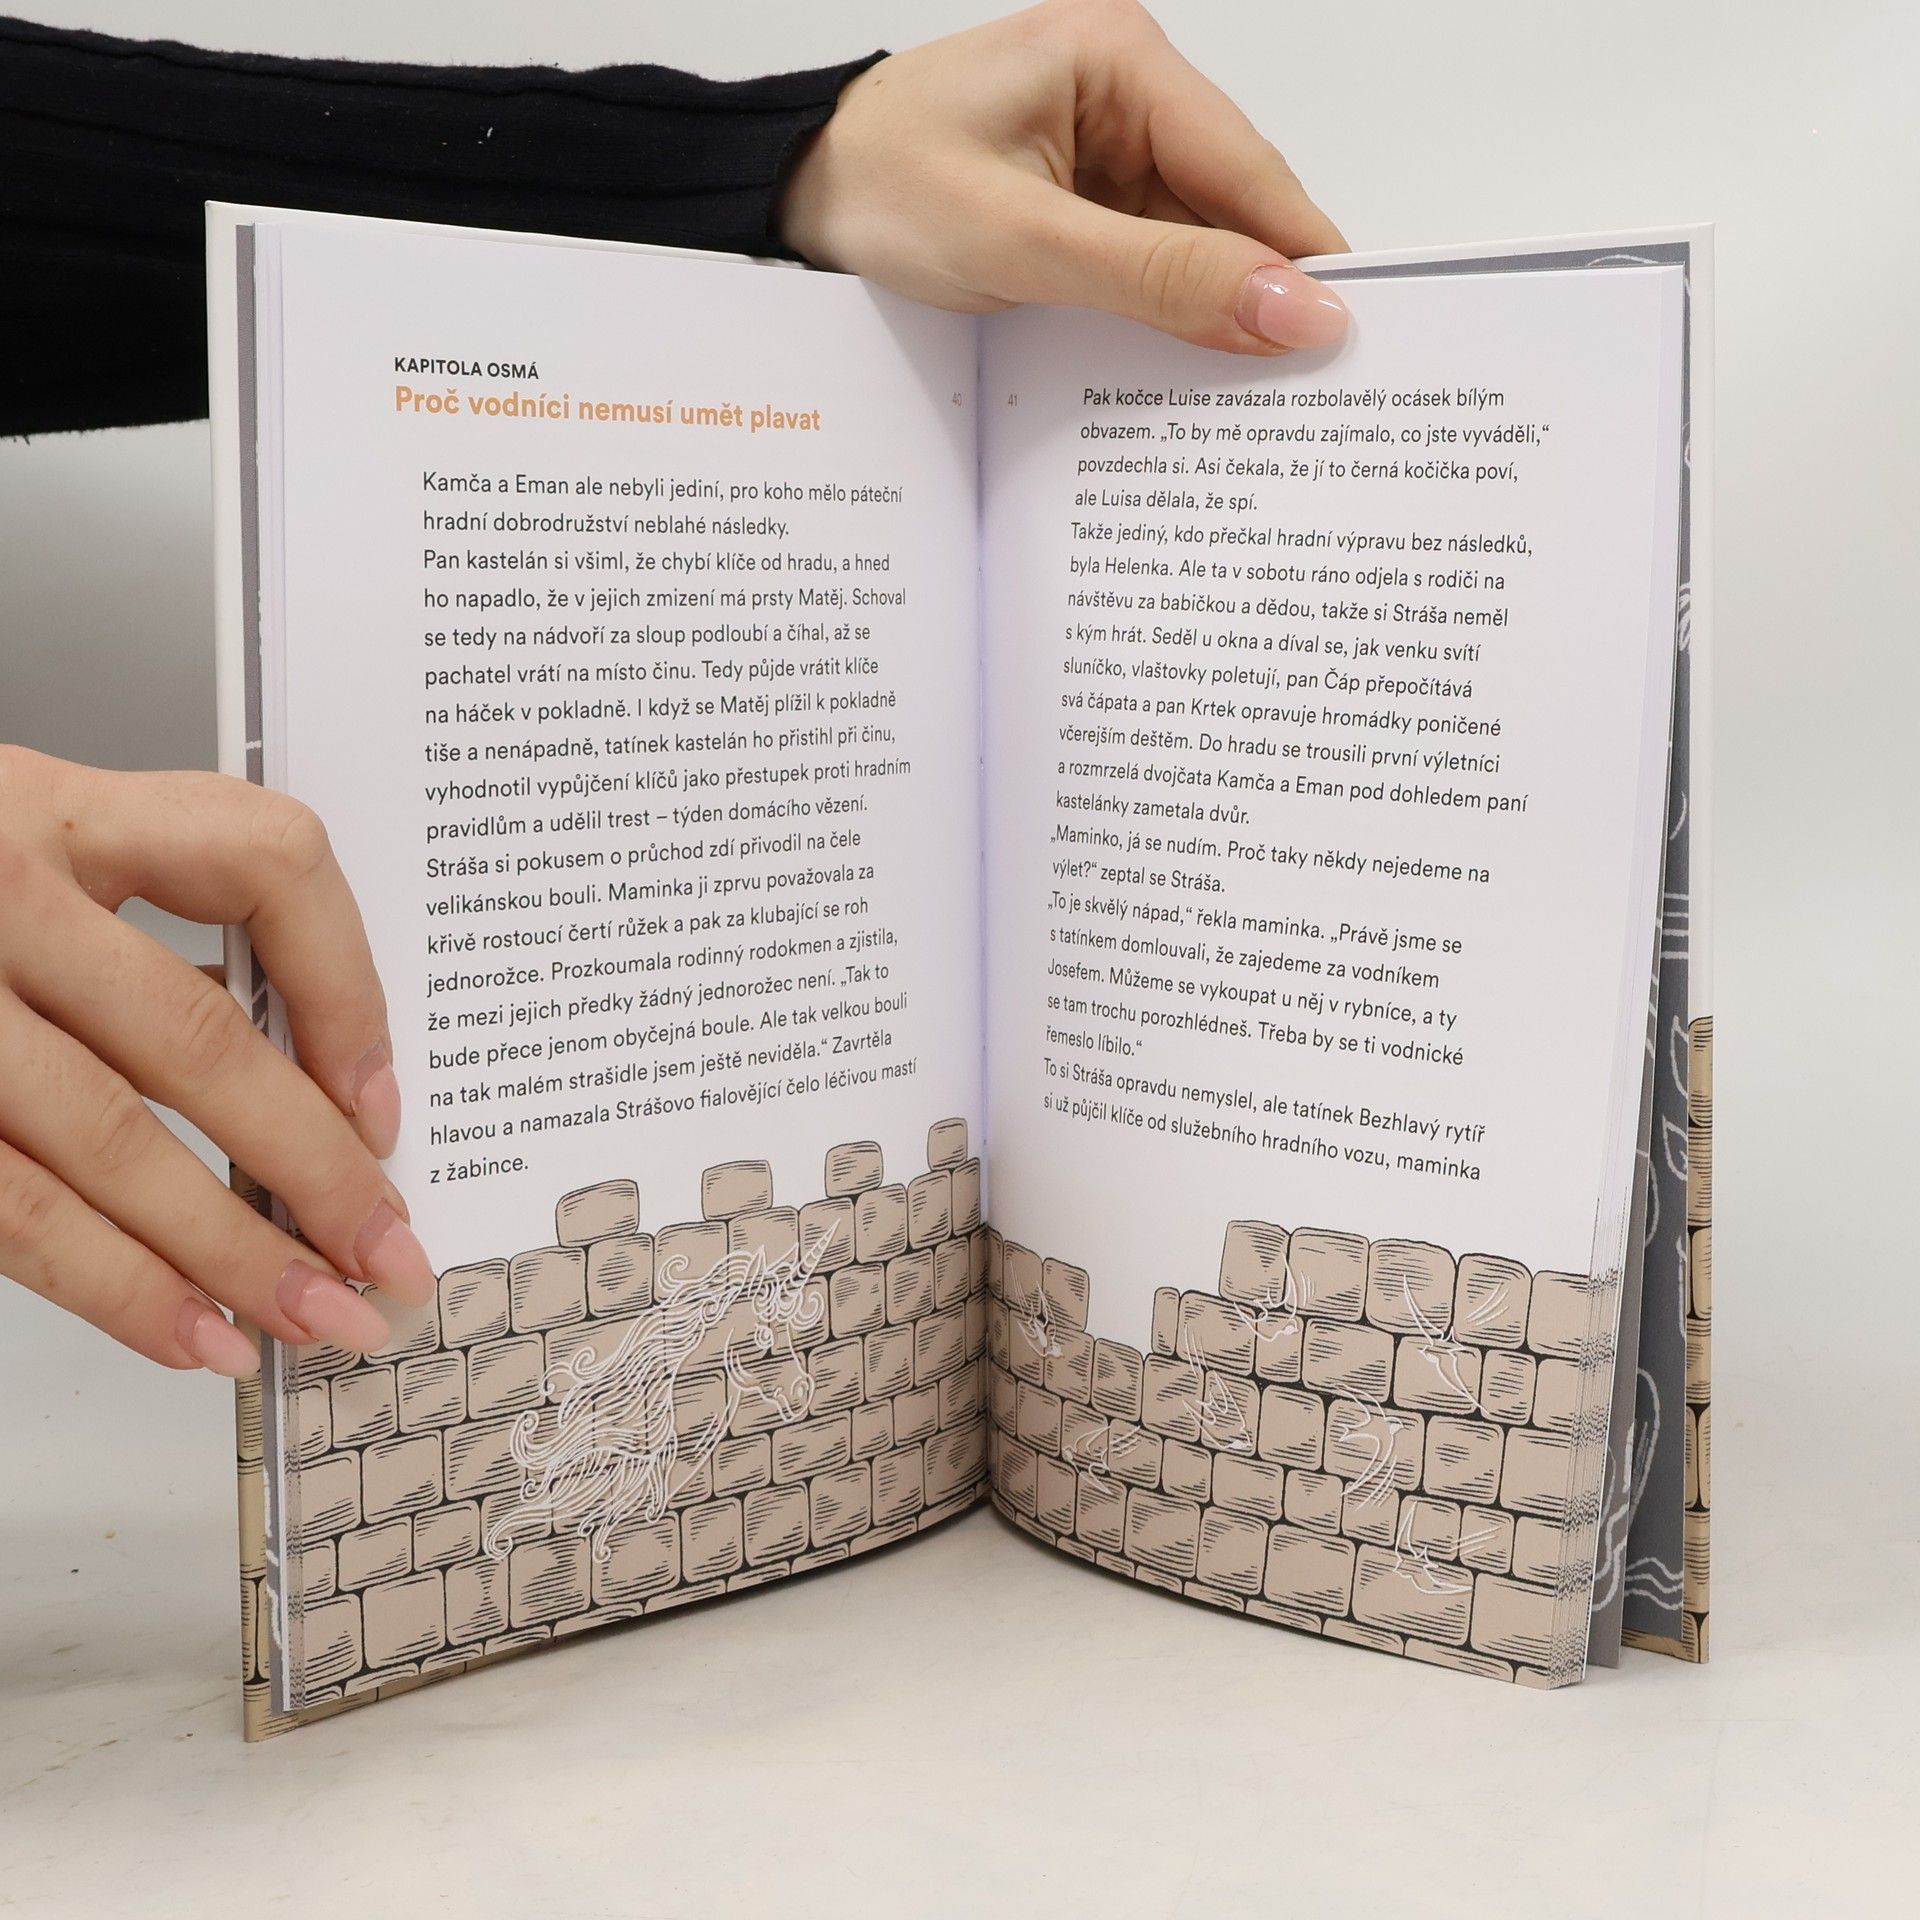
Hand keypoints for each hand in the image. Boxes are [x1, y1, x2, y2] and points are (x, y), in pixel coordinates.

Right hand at [0, 748, 433, 1376]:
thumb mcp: (34, 855)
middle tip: (388, 1254)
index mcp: (60, 810)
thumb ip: (148, 936)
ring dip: (230, 1255)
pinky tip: (193, 1330)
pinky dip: (116, 1287)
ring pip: (108, 1144)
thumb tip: (309, 1079)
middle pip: (194, 1040)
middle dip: (314, 1169)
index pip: (264, 861)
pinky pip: (12, 1210)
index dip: (348, 988)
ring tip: (316, 1317)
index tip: (384, 1099)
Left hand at [780, 0, 1349, 353]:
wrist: (794, 201)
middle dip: (1259, 289)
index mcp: (1119, 59)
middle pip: (1229, 205)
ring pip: (1193, 241)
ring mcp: (1102, 147)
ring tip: (1251, 393)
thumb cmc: (878, 189)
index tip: (1351, 330)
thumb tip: (1286, 309)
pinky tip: (1183, 369)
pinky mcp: (1080, 199)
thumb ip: (1160, 278)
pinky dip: (1164, 313)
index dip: (1301, 252)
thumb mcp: (1026, 242)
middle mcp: (1124, 92)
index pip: (1244, 166)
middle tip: (1311, 383)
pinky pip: (1148, 259)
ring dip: (1211, 311)